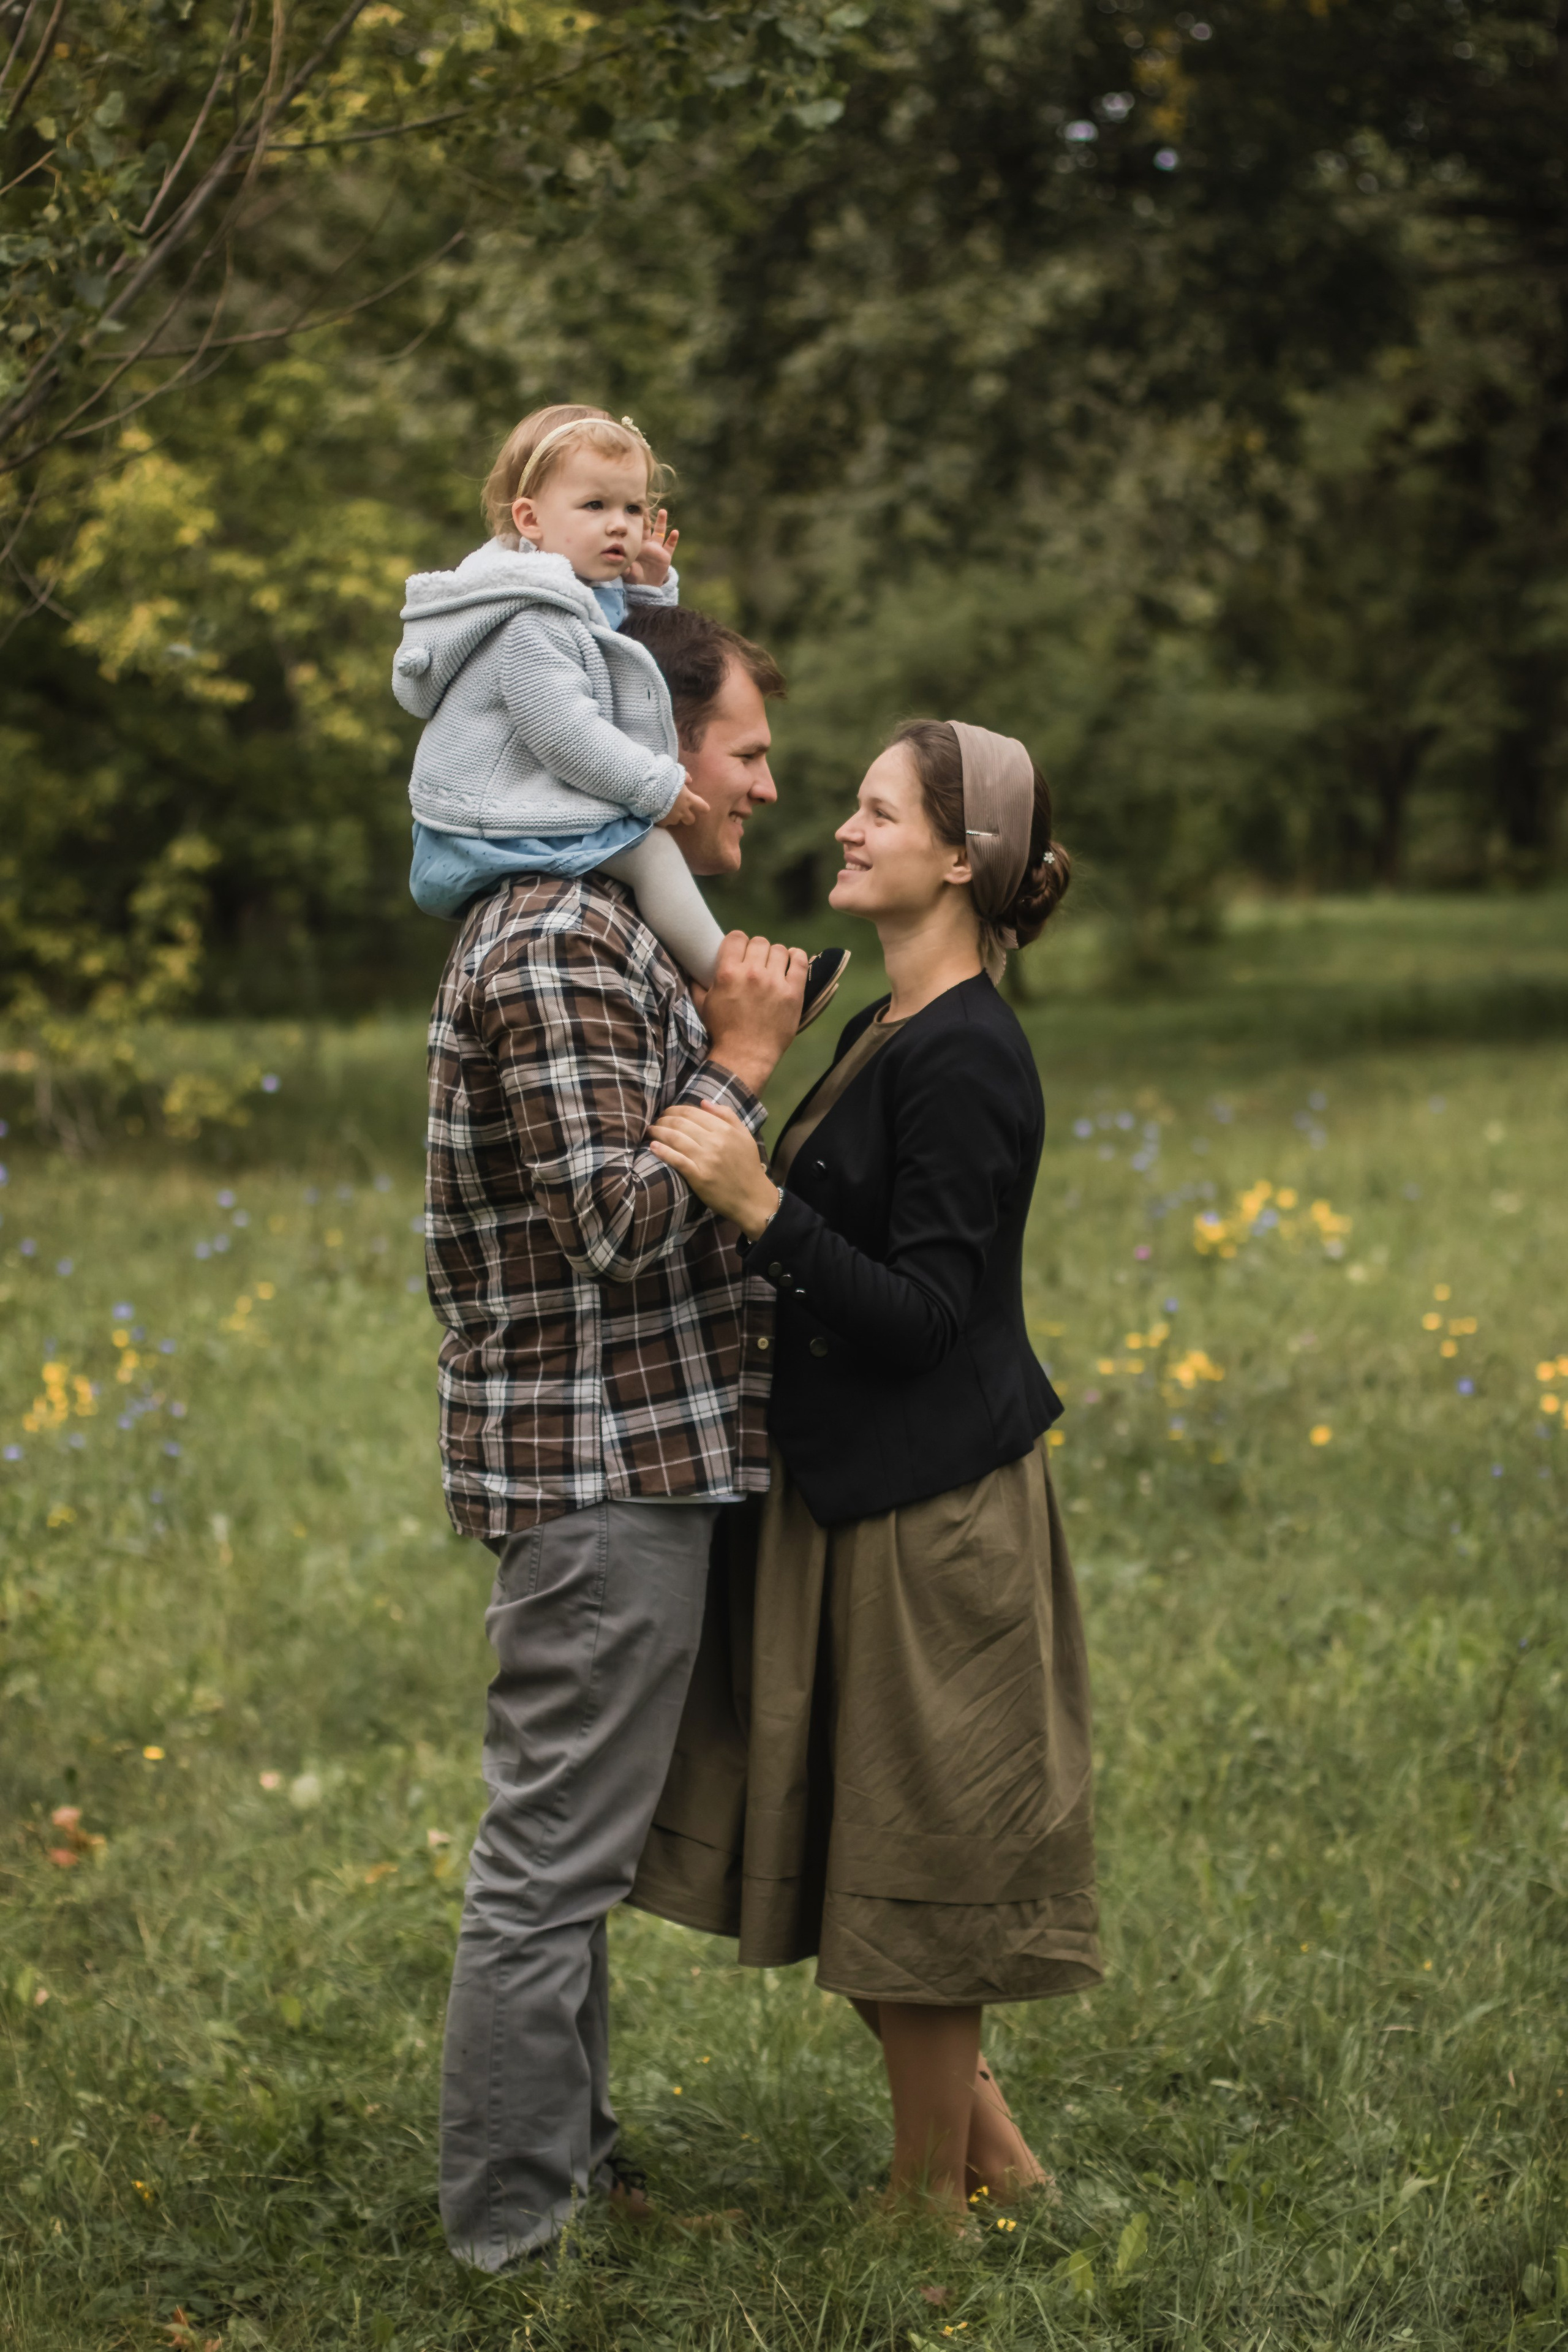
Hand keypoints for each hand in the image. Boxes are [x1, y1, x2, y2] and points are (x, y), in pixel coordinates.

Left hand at [628, 509, 678, 585]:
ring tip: (662, 511)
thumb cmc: (634, 576)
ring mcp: (657, 548)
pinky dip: (673, 539)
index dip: (634, 522)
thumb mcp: (627, 572)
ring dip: (661, 522)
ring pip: (660, 532)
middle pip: (647, 528)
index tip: (632, 510)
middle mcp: (647, 544)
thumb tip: (614, 564)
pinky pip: (670, 546)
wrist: (647, 586)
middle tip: (645, 507)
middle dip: (646, 518)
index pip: (635, 531)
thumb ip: (622, 567)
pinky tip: (675, 532)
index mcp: (637, 545)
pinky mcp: (666, 555)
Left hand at [649, 1101, 780, 1238]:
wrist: (753, 1198)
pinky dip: (662, 1151)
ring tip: (650, 1131)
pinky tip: (653, 1146)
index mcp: (725, 1130)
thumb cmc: (748, 1166)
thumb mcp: (745, 1135)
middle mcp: (715, 1142)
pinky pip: (676, 1160)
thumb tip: (703, 1103)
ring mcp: (706, 1160)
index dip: (674, 1110)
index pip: (692, 1112)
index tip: (666, 1113)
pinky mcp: (698, 1177)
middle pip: (680, 1123)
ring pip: (675, 1138)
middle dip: (663, 1119)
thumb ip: (727, 1115)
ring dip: (658, 1132)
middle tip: (655, 1121)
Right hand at [656, 777, 709, 829]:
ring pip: (676, 821)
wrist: (648, 789)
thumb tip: (690, 780)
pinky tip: (657, 813)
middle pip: (691, 820)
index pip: (703, 807)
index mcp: (689, 799)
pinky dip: (662, 819)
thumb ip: (685, 776)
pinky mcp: (662, 822)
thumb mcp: (676, 773)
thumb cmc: (665, 779)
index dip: (703, 808)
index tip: (703, 808)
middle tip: (682, 810)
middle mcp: (682, 811)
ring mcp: (672, 818)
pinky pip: (664, 823)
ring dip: (673, 816)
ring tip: (666, 809)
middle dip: (688, 816)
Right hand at [700, 930, 807, 1096]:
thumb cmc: (722, 1032)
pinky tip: (792, 960)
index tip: (741, 950)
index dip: (738, 941)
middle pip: (759, 942)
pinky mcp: (793, 993)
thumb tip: (692, 968)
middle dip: (757, 950)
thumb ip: (698, 983)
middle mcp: (752, 973)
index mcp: (728, 973)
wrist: (745, 1056)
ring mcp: (774, 982)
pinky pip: (799, 962)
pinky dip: (796, 957)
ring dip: (775, 956)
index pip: (737, 937)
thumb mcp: (704, 1005)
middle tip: (757, 962)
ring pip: (779, 950)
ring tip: (773, 966)